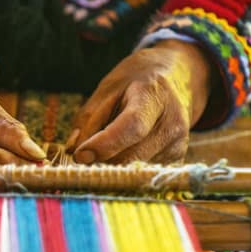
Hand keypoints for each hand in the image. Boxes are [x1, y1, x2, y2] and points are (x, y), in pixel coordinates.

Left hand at [67, 39, 212, 163]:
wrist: (174, 79)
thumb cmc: (134, 83)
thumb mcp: (107, 89)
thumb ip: (89, 119)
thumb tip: (73, 150)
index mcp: (154, 97)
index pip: (132, 127)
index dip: (105, 144)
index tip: (80, 155)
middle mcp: (172, 124)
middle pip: (131, 155)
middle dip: (102, 160)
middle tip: (82, 156)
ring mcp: (177, 144)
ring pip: (134, 168)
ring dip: (112, 164)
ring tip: (107, 145)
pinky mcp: (176, 159)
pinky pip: (141, 172)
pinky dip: (125, 166)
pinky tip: (123, 149)